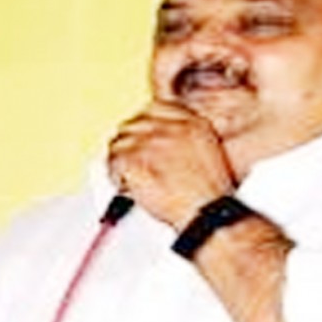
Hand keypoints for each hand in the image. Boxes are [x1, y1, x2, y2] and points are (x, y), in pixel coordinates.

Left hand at [108, 101, 234, 229]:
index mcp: (192, 123)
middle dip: (131, 144)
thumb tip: (161, 136)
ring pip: (119, 142)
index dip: (145, 125)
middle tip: (138, 164)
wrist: (205, 214)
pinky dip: (117, 177)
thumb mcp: (209, 153)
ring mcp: (151, 142)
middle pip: (133, 123)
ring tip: (136, 179)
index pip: (156, 107)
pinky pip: (113, 162)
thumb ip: (185, 138)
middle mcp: (171, 127)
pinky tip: (131, 187)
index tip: (144, 138)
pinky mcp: (134, 159)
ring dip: (122, 161)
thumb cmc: (209, 195)